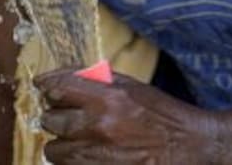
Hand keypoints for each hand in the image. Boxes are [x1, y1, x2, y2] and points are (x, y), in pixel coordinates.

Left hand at [35, 68, 227, 164]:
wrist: (188, 146)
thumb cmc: (160, 113)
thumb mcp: (130, 85)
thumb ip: (93, 79)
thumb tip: (58, 75)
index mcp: (106, 97)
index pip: (56, 87)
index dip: (46, 85)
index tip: (43, 86)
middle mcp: (98, 126)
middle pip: (49, 120)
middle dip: (56, 117)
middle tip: (68, 116)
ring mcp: (96, 155)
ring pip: (53, 150)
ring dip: (62, 143)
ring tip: (79, 139)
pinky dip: (73, 161)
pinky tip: (88, 154)